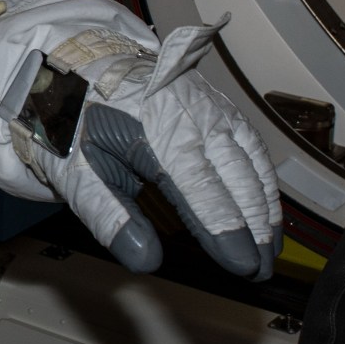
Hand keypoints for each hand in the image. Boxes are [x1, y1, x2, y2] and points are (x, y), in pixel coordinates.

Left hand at [33, 21, 281, 280]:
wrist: (79, 70)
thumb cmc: (74, 123)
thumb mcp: (74, 171)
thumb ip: (108, 216)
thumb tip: (145, 261)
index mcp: (150, 128)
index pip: (199, 186)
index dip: (224, 229)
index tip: (242, 266)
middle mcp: (189, 113)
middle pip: (236, 177)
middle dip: (254, 228)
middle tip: (260, 272)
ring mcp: (210, 106)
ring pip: (251, 163)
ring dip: (265, 209)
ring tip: (270, 253)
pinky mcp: (220, 107)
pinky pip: (252, 148)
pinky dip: (264, 184)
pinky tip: (267, 215)